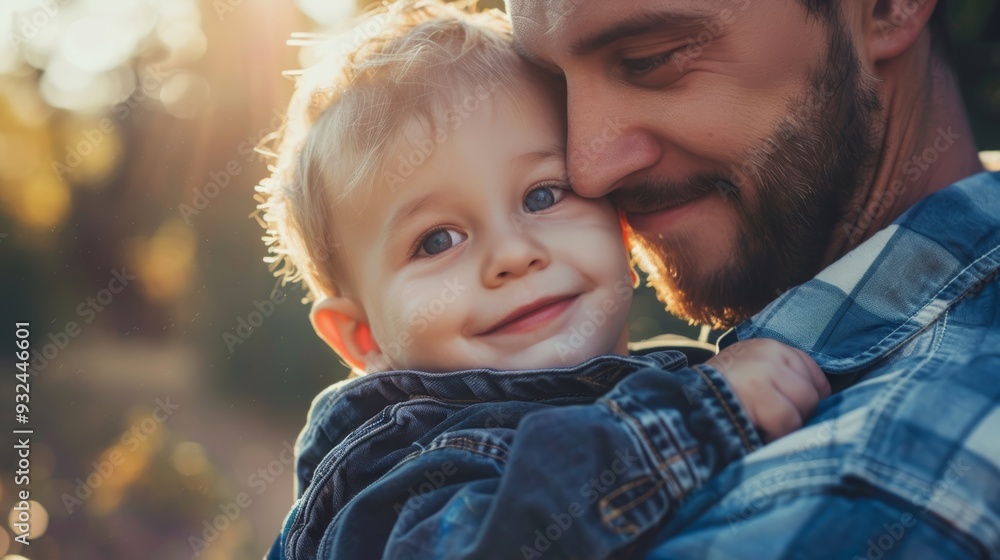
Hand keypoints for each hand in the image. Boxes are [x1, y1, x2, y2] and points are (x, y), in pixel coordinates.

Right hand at [705, 338, 828, 442]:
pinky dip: (775, 436)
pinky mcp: (759, 392)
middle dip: (798, 415)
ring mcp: (764, 371)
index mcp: (769, 347)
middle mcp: (769, 354)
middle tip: (773, 423)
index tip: (791, 410)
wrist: (682, 401)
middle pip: (812, 393)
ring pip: (803, 407)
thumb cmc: (718, 393)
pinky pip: (787, 422)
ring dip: (787, 426)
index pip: (814, 373)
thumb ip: (779, 377)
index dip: (807, 398)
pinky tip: (758, 433)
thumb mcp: (749, 371)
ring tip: (764, 428)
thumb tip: (816, 401)